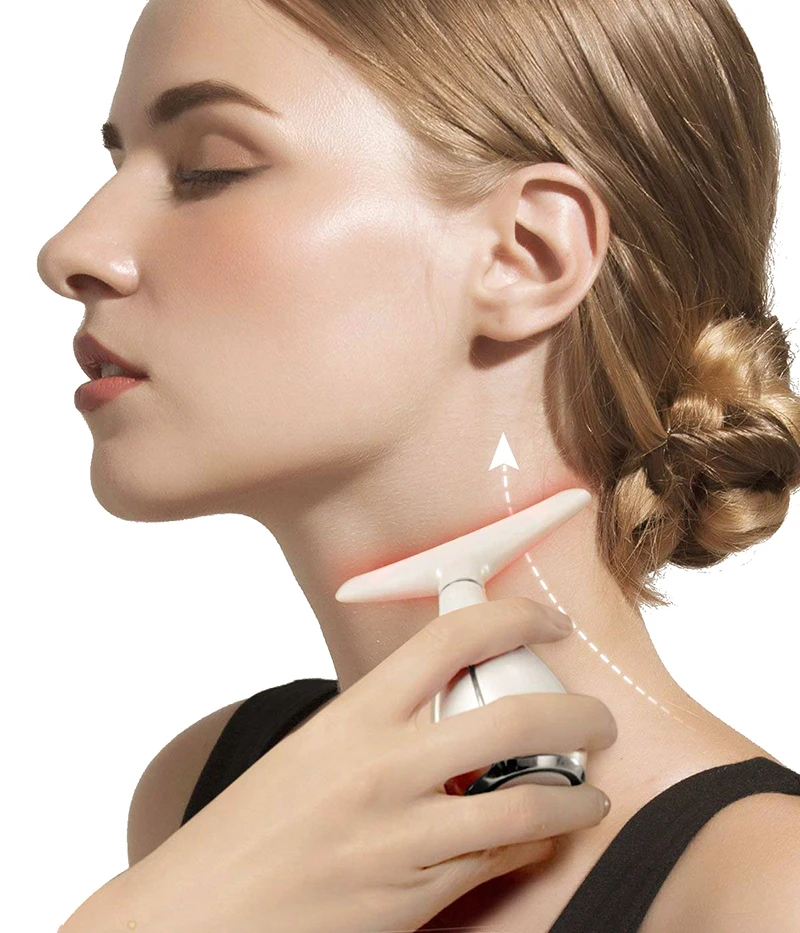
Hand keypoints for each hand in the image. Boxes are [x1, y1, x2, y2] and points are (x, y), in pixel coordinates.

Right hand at [143, 597, 617, 932]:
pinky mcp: (414, 896)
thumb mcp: (312, 753)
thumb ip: (379, 724)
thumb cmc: (250, 830)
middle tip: (597, 718)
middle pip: (514, 716)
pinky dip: (535, 842)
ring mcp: (403, 834)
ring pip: (526, 800)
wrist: (197, 912)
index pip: (452, 638)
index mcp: (354, 716)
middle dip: (577, 712)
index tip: (545, 623)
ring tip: (591, 791)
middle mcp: (384, 766)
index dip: (514, 618)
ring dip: (575, 793)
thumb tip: (445, 702)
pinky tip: (543, 835)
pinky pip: (499, 860)